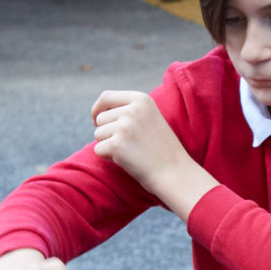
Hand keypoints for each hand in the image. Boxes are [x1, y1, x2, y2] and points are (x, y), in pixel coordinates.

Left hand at [90, 90, 214, 216]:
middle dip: (107, 132)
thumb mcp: (149, 118)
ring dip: (108, 145)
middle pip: (100, 118)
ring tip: (130, 152)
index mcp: (141, 99)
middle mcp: (131, 110)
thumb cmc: (161, 149)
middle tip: (128, 144)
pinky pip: (98, 150)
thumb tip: (99, 113)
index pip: (106, 97)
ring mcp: (123, 127)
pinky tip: (126, 160)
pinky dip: (108, 158)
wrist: (174, 172)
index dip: (98, 109)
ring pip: (98, 134)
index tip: (96, 120)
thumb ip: (128, 110)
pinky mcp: (116, 145)